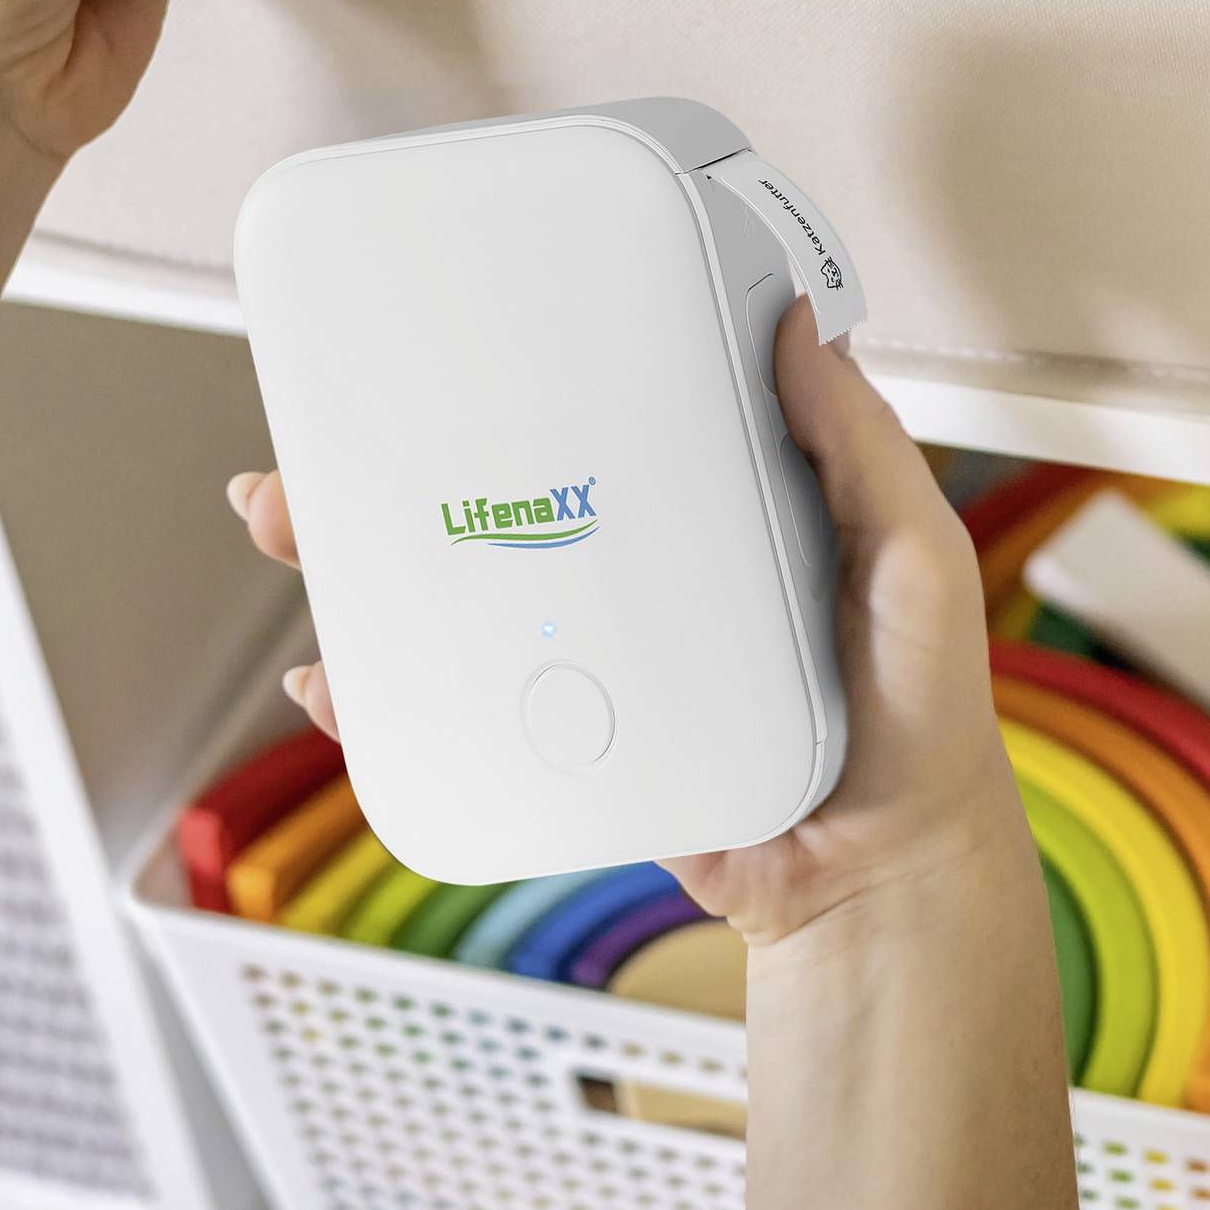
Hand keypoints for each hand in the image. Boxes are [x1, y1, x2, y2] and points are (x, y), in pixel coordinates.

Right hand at [225, 301, 1024, 948]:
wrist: (884, 881)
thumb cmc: (919, 714)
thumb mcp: (914, 561)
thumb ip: (864, 451)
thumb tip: (802, 327)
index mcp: (709, 507)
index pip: (595, 417)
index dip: (509, 378)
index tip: (435, 335)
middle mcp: (636, 570)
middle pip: (486, 498)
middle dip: (377, 468)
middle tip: (304, 445)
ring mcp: (593, 658)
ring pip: (452, 596)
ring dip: (354, 564)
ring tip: (290, 530)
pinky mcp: (571, 743)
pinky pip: (461, 710)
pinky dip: (381, 695)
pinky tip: (333, 679)